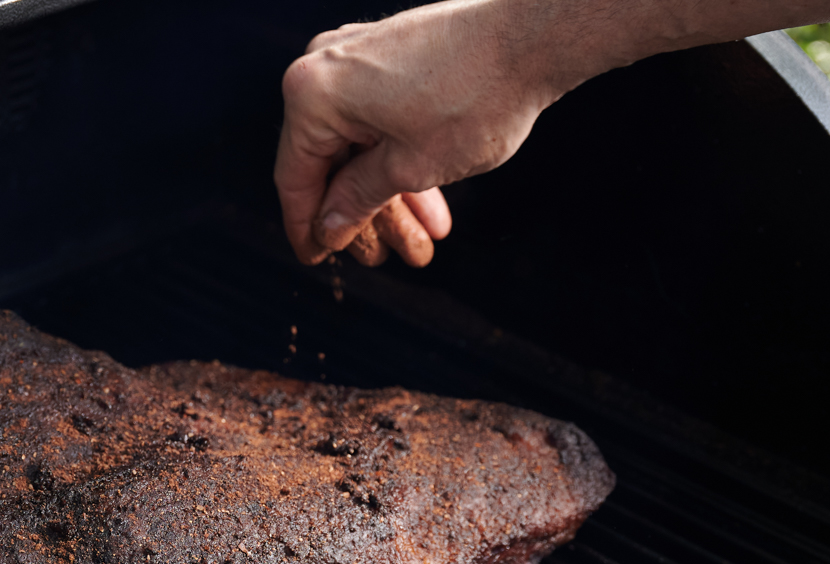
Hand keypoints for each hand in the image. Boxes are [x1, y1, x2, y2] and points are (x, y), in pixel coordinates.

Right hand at [276, 1, 555, 266]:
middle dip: (364, 217)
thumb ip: (358, 200)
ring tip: (422, 244)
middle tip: (383, 259)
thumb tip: (328, 226)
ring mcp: (359, 58)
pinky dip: (403, 161)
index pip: (295, 177)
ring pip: (363, 145)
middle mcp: (325, 68)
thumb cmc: (474, 96)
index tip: (317, 259)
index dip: (306, 227)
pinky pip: (382, 120)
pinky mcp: (391, 56)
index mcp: (313, 95)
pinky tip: (433, 206)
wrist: (534, 37)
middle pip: (332, 162)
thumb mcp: (409, 168)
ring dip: (392, 197)